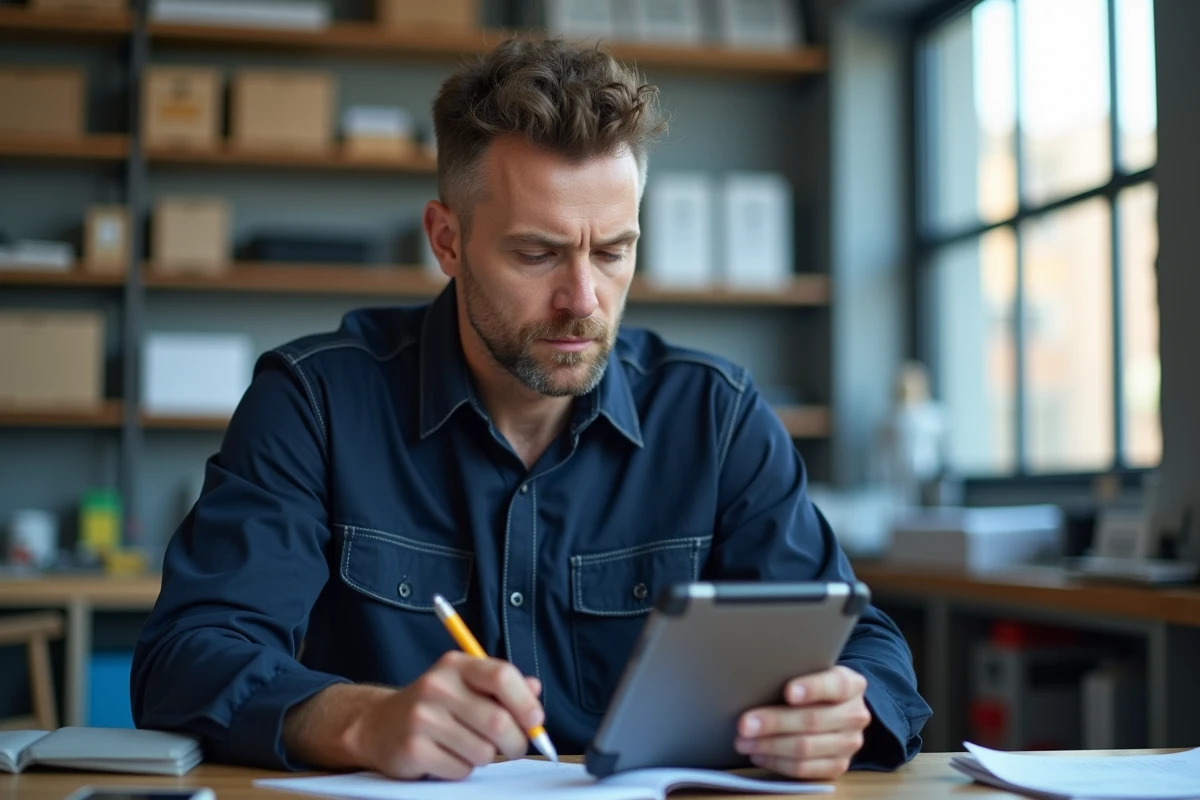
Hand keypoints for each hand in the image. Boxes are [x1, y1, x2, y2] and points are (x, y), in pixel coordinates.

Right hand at [334, 652, 543, 779]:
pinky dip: (462, 770)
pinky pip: (460, 770)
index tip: (535, 720)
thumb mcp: (465, 685)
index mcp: (456, 665)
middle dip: (515, 742)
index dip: (525, 702)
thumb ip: (501, 686)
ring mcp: (422, 718)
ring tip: (469, 747)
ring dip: (485, 757)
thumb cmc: (434, 706)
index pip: (501, 676)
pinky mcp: (413, 749)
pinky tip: (447, 757)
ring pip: (483, 751)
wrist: (378, 725)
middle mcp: (437, 686)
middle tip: (513, 747)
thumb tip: (536, 690)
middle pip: (498, 721)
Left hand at [734, 665, 870, 779]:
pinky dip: (777, 762)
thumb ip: (792, 673)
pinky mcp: (838, 766)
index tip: (788, 692)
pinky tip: (758, 754)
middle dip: (774, 722)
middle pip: (813, 720)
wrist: (833, 709)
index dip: (812, 688)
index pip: (836, 685)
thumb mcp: (809, 671)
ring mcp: (849, 743)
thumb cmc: (811, 686)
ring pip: (805, 748)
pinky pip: (804, 769)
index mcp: (851, 684)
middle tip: (744, 724)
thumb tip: (756, 680)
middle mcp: (855, 714)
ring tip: (743, 742)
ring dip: (769, 746)